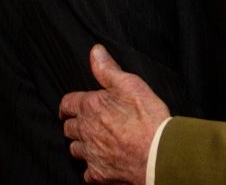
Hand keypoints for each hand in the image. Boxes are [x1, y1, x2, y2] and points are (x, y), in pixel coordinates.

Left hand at [60, 45, 169, 183]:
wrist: (158, 152)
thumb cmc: (148, 118)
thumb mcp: (130, 84)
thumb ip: (108, 69)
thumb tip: (95, 52)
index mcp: (91, 107)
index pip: (67, 104)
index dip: (69, 105)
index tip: (70, 107)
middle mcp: (86, 131)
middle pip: (69, 128)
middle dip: (75, 124)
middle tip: (86, 123)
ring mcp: (91, 154)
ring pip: (76, 149)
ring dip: (82, 144)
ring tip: (94, 141)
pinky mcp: (99, 173)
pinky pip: (87, 171)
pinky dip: (92, 165)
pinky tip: (103, 160)